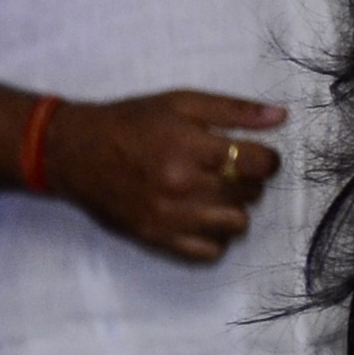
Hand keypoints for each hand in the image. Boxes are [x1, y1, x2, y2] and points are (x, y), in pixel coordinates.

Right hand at [49, 89, 283, 264]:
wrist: (72, 152)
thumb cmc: (130, 123)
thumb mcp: (181, 102)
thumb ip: (234, 110)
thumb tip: (281, 117)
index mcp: (190, 148)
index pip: (260, 164)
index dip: (267, 159)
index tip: (256, 156)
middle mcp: (181, 185)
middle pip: (250, 194)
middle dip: (247, 181)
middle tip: (226, 171)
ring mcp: (169, 217)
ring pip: (237, 225)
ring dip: (234, 209)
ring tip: (214, 193)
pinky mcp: (157, 238)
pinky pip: (210, 252)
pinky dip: (214, 237)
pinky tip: (201, 216)